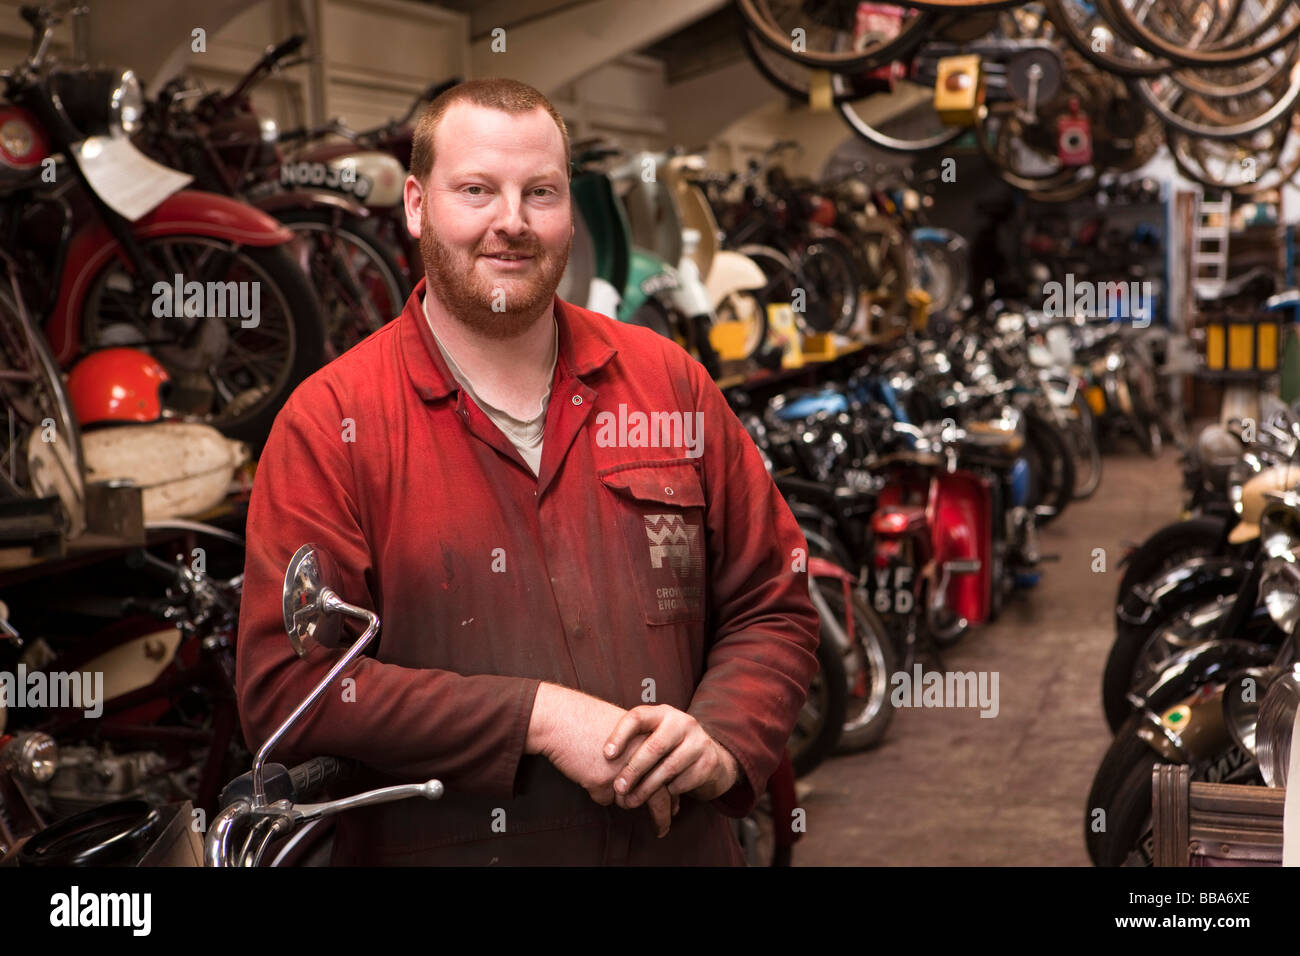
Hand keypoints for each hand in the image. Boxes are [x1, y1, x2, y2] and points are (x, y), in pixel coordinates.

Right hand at [526, 683, 678, 835]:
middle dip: (662, 817)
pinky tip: (586, 771)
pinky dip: (596, 791)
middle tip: (662, 831)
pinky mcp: (604, 782)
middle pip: (658, 795)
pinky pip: (604, 799)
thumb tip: (655, 784)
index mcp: (650, 741)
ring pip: (629, 801)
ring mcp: (623, 770)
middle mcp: (641, 757)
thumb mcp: (624, 732)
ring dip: (618, 797)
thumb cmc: (589, 723)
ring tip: (600, 774)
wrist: (561, 717)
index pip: (670, 775)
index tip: (673, 809)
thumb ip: (640, 754)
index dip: (671, 796)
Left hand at [603, 705, 740, 809]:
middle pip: (654, 746)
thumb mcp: (654, 736)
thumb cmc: (669, 748)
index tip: (606, 755)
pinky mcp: (709, 762)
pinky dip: (669, 793)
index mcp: (663, 712)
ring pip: (669, 768)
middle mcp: (683, 722)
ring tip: (631, 801)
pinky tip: (662, 797)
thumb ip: (635, 742)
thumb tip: (602, 765)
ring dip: (647, 788)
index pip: (638, 717)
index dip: (620, 735)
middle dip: (633, 770)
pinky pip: (683, 782)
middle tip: (618, 788)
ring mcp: (699, 741)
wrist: (710, 757)